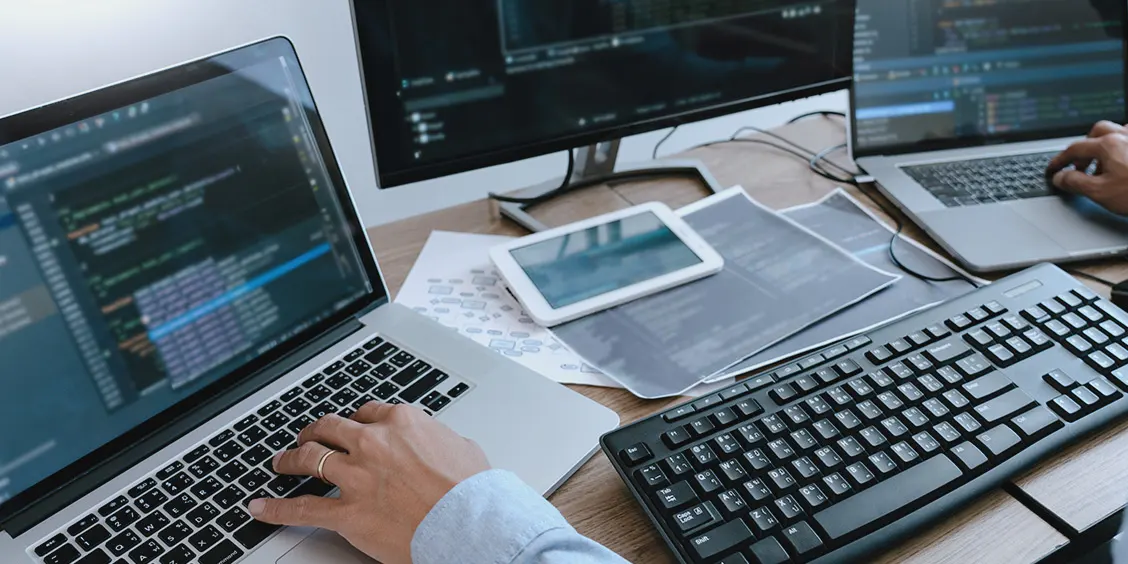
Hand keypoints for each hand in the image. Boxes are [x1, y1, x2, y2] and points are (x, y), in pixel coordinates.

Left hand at [248, 403, 490, 563]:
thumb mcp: (462, 448)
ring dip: (290, 459)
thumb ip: (439, 439)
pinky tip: (261, 507)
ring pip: (309, 459)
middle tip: (307, 437)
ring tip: (280, 462)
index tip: (352, 427)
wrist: (470, 524)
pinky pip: (301, 508)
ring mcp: (356, 476)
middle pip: (331, 428)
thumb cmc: (473, 491)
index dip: (356, 421)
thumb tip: (436, 443)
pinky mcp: (347, 512)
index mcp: (402, 422)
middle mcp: (373, 443)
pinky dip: (276, 508)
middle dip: (315, 432)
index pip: (368, 412)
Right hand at [1048, 121, 1127, 213]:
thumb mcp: (1100, 193)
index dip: (1060, 160)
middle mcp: (1125, 136)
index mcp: (1108, 145)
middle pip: (1097, 132)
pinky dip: (1123, 146)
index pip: (1075, 149)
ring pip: (1117, 132)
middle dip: (1084, 148)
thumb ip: (1075, 183)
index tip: (1053, 169)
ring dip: (1105, 144)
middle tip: (1079, 167)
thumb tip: (1060, 178)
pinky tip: (1124, 160)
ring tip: (1103, 165)